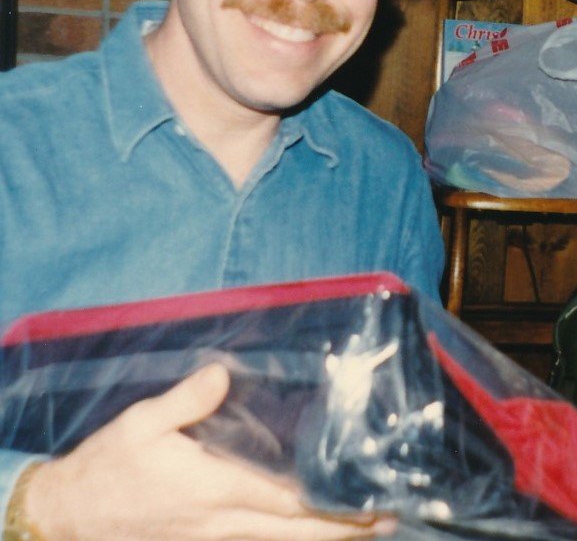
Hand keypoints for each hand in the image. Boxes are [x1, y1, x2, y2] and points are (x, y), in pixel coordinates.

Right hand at [26, 363, 397, 539]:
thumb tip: (225, 374)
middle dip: (343, 528)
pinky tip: (304, 527)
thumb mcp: (141, 422)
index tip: (369, 497)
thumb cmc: (109, 465)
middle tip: (387, 519)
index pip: (286, 499)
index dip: (331, 502)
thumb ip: (186, 399)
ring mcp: (213, 537)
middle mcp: (222, 520)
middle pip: (295, 531)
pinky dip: (289, 537)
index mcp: (213, 487)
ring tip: (364, 528)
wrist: (72, 516)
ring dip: (323, 535)